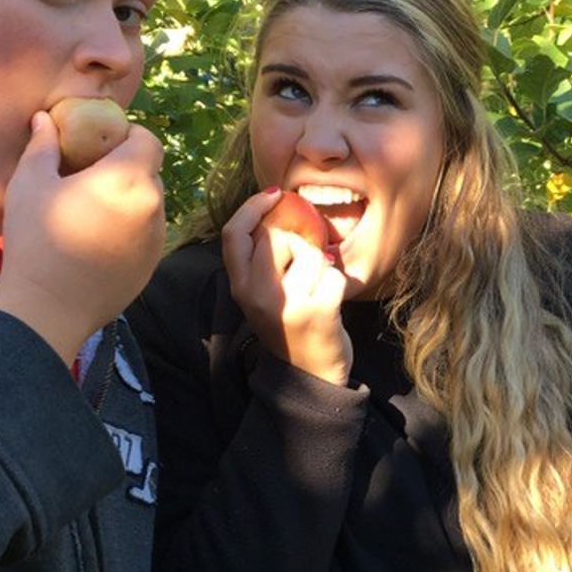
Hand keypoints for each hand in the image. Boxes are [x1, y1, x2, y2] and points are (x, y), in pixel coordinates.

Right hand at [0, 111, 164, 362]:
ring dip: (130, 200)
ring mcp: (157, 239)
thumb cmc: (36, 239)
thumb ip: (43, 145)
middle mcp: (153, 205)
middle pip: (150, 173)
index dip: (130, 136)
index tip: (103, 143)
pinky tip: (98, 240)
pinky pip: (147, 234)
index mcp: (129, 177)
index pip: (150, 140)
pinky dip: (131, 229)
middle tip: (92, 176)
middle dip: (127, 168)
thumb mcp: (31, 183)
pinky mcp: (152, 265)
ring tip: (93, 210)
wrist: (48, 307)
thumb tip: (45, 118)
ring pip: (150, 205)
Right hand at [222, 190, 351, 385]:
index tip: (274, 194)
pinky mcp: (318, 311)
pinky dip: (338, 283)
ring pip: (311, 253)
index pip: (233, 234)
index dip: (252, 207)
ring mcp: (287, 303)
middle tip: (306, 267)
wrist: (310, 377)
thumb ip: (262, 261)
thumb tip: (277, 212)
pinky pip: (333, 273)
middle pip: (277, 237)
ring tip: (316, 291)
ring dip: (321, 266)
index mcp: (239, 288)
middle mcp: (257, 295)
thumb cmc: (288, 327)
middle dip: (299, 243)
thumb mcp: (262, 296)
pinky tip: (331, 303)